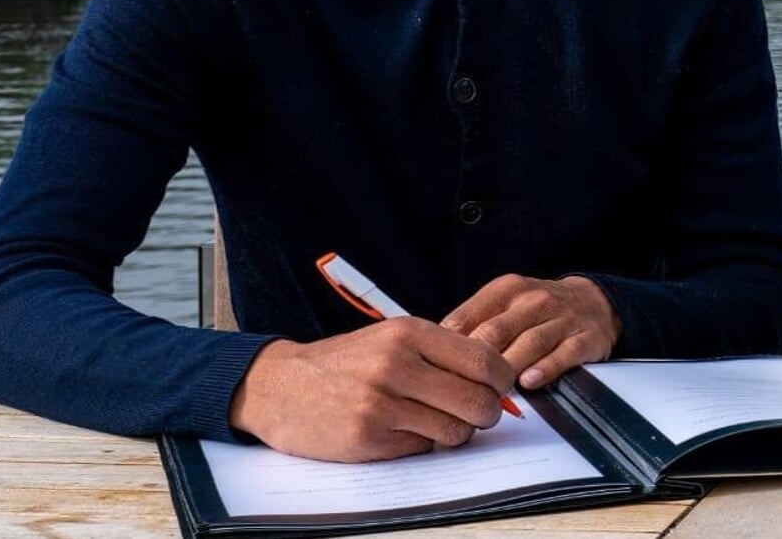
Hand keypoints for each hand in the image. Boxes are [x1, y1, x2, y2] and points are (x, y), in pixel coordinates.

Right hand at [229, 318, 515, 461]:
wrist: (279, 386)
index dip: (503, 380)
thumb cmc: (347, 362)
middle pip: (477, 401)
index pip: (484, 360)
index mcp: (410, 333)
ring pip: (455, 431)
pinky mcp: (367, 438)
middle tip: (479, 414)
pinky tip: (404, 431)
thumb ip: (442, 352)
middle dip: (487, 413)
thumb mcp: (393, 338)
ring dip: (456, 433)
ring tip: (438, 422)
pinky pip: (422, 448)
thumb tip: (498, 376)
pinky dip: (423, 443)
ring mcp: (380, 403)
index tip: (500, 388)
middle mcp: (396, 365)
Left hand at [443, 274, 622, 389]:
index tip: (436, 373)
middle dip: (476, 365)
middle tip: (461, 392)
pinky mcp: (586, 338)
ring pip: (529, 345)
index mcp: (506, 290)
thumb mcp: (503, 303)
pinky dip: (545, 369)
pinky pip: (563, 355)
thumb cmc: (536, 310)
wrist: (593, 302)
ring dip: (507, 371)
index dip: (448, 350)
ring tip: (491, 394)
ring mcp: (562, 318)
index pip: (468, 318)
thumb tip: (431, 354)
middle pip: (495, 333)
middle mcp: (534, 300)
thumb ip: (472, 324)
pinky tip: (529, 382)